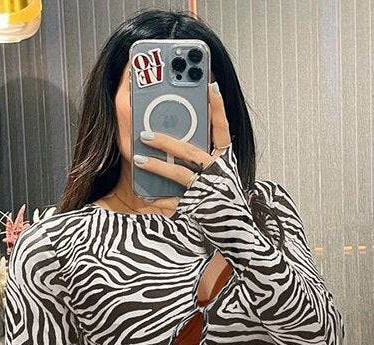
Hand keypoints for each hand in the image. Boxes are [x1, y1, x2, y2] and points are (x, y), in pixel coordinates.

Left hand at [133, 81, 232, 212]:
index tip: (210, 86)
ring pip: (179, 174)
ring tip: (139, 158)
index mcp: (227, 160)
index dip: (218, 109)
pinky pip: (174, 202)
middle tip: (146, 133)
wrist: (235, 229)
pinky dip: (159, 199)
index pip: (223, 130)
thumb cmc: (225, 197)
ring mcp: (207, 191)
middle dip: (167, 141)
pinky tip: (145, 194)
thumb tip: (192, 127)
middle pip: (191, 152)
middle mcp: (219, 174)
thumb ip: (210, 150)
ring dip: (158, 166)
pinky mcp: (196, 209)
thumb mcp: (224, 171)